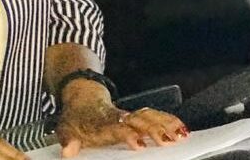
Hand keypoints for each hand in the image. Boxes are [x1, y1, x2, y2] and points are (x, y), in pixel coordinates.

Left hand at [55, 100, 188, 156]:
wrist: (82, 97)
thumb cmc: (77, 119)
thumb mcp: (67, 129)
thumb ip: (69, 141)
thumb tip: (67, 152)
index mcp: (102, 123)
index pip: (117, 128)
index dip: (128, 135)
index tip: (138, 144)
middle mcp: (119, 117)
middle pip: (139, 122)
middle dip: (154, 131)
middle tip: (168, 141)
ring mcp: (129, 115)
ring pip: (150, 117)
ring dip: (166, 125)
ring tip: (181, 135)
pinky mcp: (137, 116)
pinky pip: (156, 116)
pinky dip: (170, 121)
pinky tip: (182, 129)